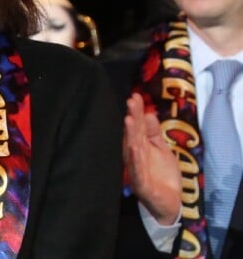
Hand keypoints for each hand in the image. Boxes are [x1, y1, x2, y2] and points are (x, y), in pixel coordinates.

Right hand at [123, 93, 181, 224]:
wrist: (169, 203)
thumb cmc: (162, 175)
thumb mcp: (162, 150)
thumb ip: (154, 133)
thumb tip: (150, 113)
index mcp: (140, 145)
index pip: (138, 126)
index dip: (137, 111)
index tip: (135, 96)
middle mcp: (135, 154)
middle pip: (134, 133)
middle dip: (133, 117)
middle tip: (131, 101)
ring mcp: (136, 168)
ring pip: (133, 148)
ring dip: (131, 135)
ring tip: (129, 119)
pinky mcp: (140, 183)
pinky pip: (137, 169)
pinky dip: (135, 158)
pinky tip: (133, 147)